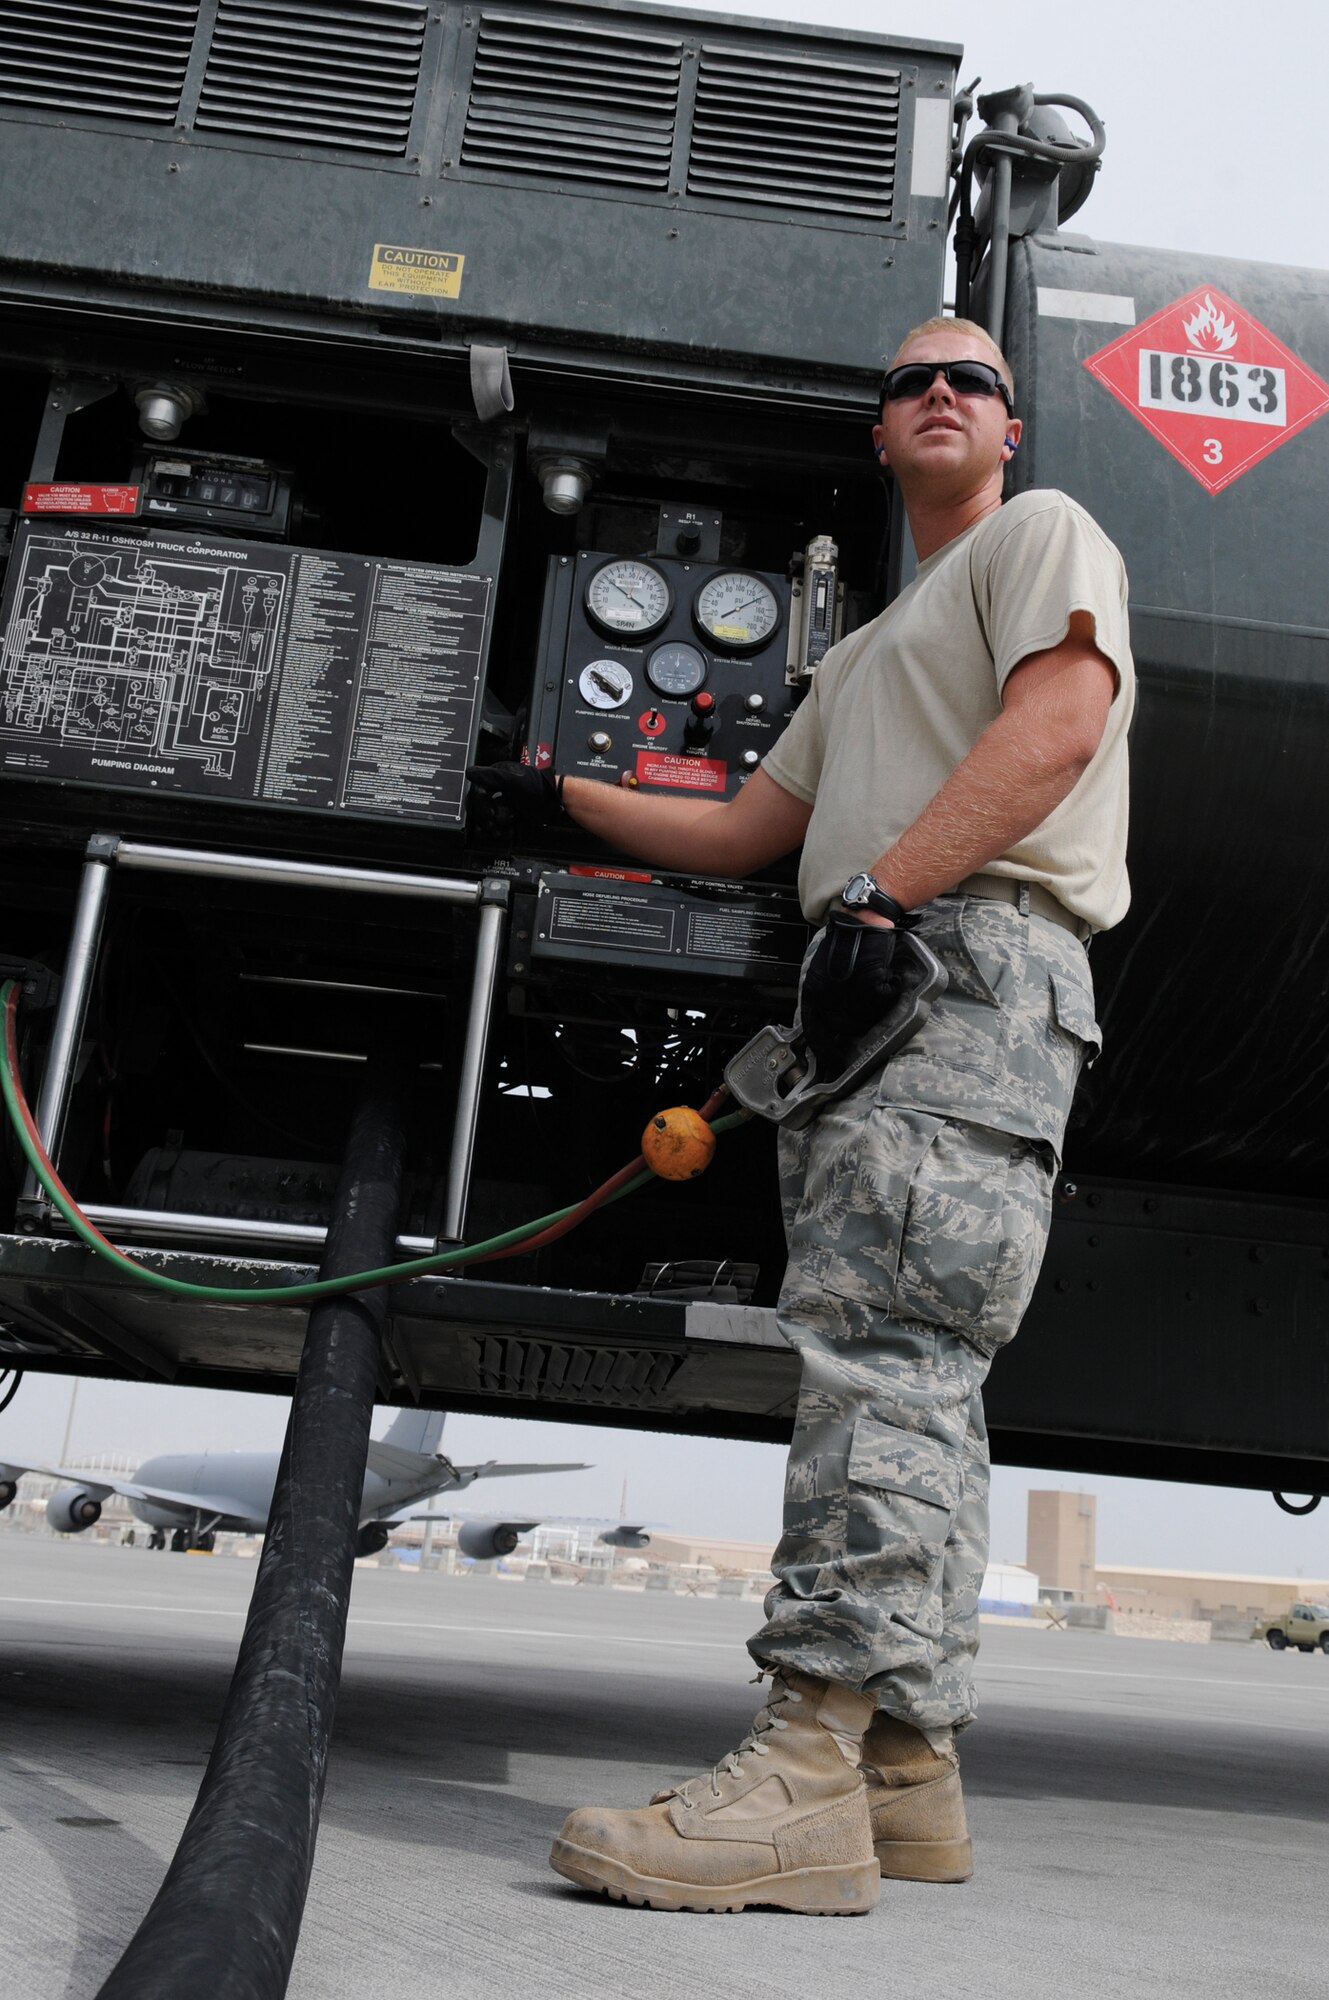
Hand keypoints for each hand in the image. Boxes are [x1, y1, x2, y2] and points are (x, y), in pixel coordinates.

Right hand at [466, 762, 566, 826]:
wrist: (555, 801)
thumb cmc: (537, 788)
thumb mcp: (510, 780)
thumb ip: (489, 776)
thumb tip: (469, 773)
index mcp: (496, 776)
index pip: (478, 791)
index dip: (480, 804)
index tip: (489, 815)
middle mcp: (499, 788)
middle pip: (483, 806)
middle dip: (485, 818)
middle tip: (491, 826)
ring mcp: (506, 801)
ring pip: (491, 816)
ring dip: (493, 825)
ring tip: (498, 832)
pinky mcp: (513, 812)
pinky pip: (502, 822)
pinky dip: (503, 828)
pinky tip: (506, 832)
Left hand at [798, 911, 905, 1074]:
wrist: (863, 920)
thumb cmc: (846, 943)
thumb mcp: (823, 971)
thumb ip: (825, 996)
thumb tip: (832, 1021)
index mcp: (813, 990)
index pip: (814, 1029)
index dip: (824, 1049)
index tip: (832, 1064)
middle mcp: (826, 992)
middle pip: (842, 1026)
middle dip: (855, 1027)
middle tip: (866, 1020)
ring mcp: (847, 989)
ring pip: (863, 1017)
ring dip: (874, 1009)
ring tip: (879, 994)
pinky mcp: (869, 982)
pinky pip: (881, 1001)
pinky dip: (889, 993)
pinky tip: (890, 982)